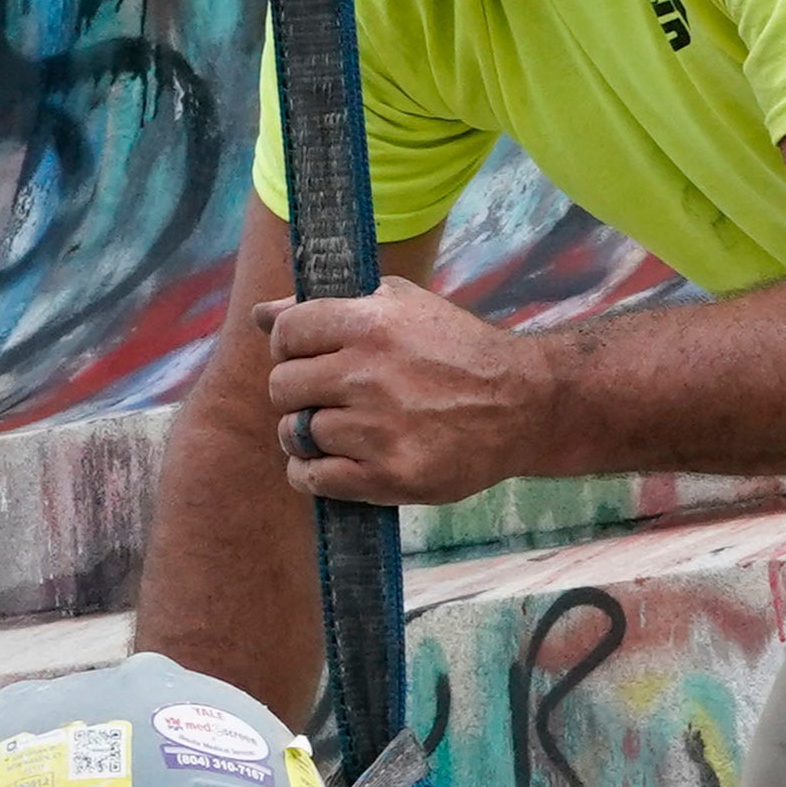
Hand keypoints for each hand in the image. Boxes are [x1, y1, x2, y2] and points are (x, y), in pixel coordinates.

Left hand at [262, 278, 566, 506]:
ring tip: (336, 432)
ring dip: (306, 436)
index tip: (308, 359)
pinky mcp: (388, 476)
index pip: (286, 334)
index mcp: (370, 324)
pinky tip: (333, 463)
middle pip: (282, 387)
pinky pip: (313, 479)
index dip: (289, 348)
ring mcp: (377, 429)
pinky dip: (312, 474)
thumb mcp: (403, 307)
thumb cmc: (458, 351)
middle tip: (323, 399)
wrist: (524, 404)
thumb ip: (330, 308)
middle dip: (296, 393)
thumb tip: (262, 315)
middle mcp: (368, 374)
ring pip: (296, 434)